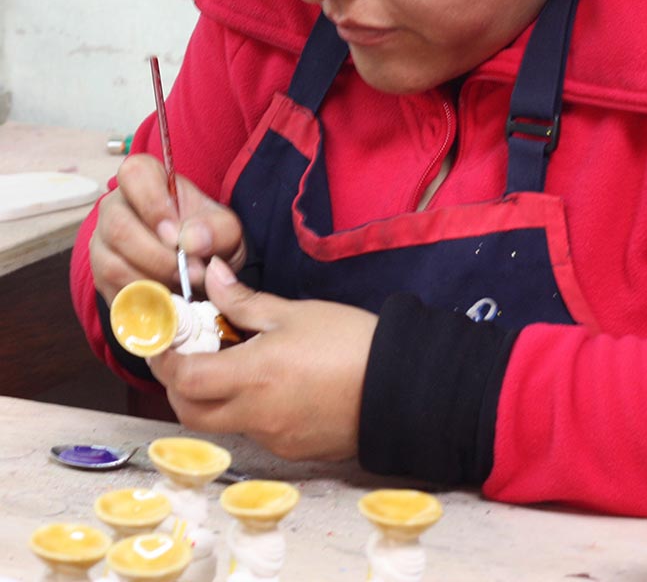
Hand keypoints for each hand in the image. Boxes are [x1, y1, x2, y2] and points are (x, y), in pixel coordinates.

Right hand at [90, 153, 245, 304]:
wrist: (202, 266)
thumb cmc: (209, 236)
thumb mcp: (226, 229)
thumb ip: (216, 230)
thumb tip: (191, 240)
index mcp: (145, 180)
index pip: (134, 174)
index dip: (153, 204)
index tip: (176, 235)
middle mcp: (115, 207)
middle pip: (118, 227)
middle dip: (158, 256)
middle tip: (191, 272)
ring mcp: (103, 243)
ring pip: (112, 264)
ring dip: (153, 282)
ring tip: (185, 287)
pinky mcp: (101, 277)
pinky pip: (113, 292)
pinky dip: (144, 302)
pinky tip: (168, 301)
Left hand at [148, 257, 377, 461]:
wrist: (400, 386)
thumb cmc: (350, 343)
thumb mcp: (296, 313)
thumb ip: (245, 301)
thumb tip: (212, 277)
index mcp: (252, 377)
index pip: (183, 378)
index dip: (165, 358)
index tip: (165, 338)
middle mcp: (254, 416)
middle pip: (189, 411)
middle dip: (179, 384)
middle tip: (190, 354)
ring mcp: (272, 438)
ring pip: (222, 423)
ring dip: (216, 397)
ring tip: (239, 363)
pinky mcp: (292, 450)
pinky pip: (255, 431)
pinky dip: (250, 409)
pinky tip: (275, 385)